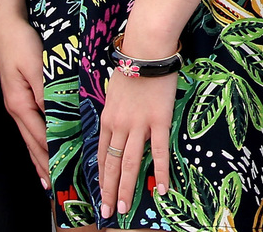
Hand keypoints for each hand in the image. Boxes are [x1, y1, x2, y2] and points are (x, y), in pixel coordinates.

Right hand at [0, 7, 51, 187]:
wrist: (4, 23)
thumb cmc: (22, 42)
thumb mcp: (37, 66)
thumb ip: (47, 93)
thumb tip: (56, 118)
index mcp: (20, 104)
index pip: (39, 138)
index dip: (51, 157)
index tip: (62, 173)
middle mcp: (16, 108)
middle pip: (32, 143)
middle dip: (43, 164)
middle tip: (55, 185)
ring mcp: (15, 103)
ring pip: (29, 136)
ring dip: (39, 155)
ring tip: (48, 175)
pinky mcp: (18, 95)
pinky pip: (29, 124)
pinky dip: (37, 139)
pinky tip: (41, 145)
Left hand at [97, 58, 174, 220]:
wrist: (147, 49)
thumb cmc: (132, 64)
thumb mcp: (114, 91)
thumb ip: (115, 110)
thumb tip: (117, 123)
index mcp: (107, 118)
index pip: (101, 154)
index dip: (100, 177)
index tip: (100, 193)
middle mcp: (119, 126)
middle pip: (111, 164)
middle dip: (108, 190)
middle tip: (107, 212)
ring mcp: (139, 125)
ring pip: (129, 163)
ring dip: (126, 187)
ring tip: (123, 207)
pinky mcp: (159, 121)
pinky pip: (159, 151)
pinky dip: (160, 172)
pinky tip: (162, 188)